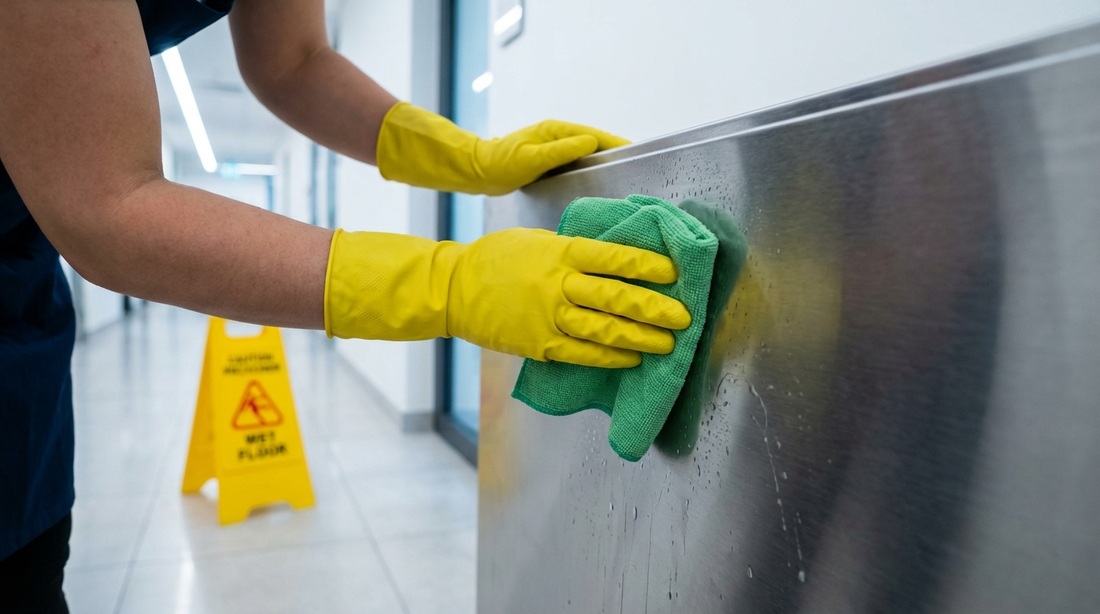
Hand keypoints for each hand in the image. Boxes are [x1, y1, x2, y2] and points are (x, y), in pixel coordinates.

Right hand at [325, 228, 689, 367]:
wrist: (454, 288)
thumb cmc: (499, 258)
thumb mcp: (539, 240)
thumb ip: (574, 250)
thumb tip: (616, 258)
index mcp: (561, 252)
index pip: (614, 258)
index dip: (647, 266)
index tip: (673, 273)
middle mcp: (559, 284)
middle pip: (616, 297)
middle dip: (654, 308)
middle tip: (684, 316)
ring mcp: (549, 317)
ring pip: (604, 330)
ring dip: (640, 338)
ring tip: (667, 344)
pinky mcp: (540, 344)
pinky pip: (582, 354)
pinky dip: (609, 358)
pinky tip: (631, 360)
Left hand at [375, 102, 627, 195]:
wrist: (476, 171)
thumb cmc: (500, 165)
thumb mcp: (532, 159)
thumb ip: (561, 150)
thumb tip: (591, 142)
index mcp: (555, 131)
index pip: (594, 136)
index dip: (615, 143)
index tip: (635, 151)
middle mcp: (557, 136)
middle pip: (594, 143)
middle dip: (614, 153)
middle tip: (636, 167)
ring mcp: (553, 148)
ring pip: (585, 154)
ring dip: (602, 163)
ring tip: (622, 175)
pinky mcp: (548, 161)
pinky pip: (575, 163)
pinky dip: (588, 170)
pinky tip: (596, 183)